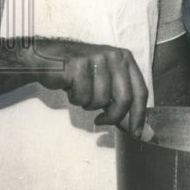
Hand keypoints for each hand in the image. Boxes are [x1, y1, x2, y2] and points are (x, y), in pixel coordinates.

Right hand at [32, 39, 148, 136]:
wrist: (49, 58)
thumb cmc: (80, 74)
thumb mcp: (105, 81)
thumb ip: (121, 97)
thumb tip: (137, 127)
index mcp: (126, 59)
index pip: (140, 91)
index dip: (139, 115)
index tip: (136, 132)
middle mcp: (115, 56)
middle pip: (124, 99)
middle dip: (112, 116)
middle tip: (100, 121)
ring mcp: (97, 59)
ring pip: (102, 99)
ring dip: (89, 104)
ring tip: (81, 92)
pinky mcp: (79, 65)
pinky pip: (83, 96)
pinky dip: (76, 98)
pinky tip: (71, 87)